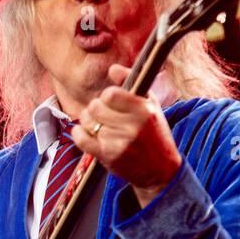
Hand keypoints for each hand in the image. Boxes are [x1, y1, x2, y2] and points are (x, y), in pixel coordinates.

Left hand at [71, 63, 181, 207]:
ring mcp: (119, 143)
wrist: (160, 170)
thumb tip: (112, 68)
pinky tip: (85, 132)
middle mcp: (132, 127)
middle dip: (97, 109)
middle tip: (105, 115)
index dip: (107, 96)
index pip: (110, 94)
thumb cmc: (155, 133)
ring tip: (100, 125)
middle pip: (95, 106)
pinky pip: (81, 139)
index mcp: (144, 111)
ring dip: (89, 121)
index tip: (112, 102)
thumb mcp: (151, 105)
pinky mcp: (108, 157)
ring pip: (87, 121)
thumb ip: (132, 83)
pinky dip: (78, 133)